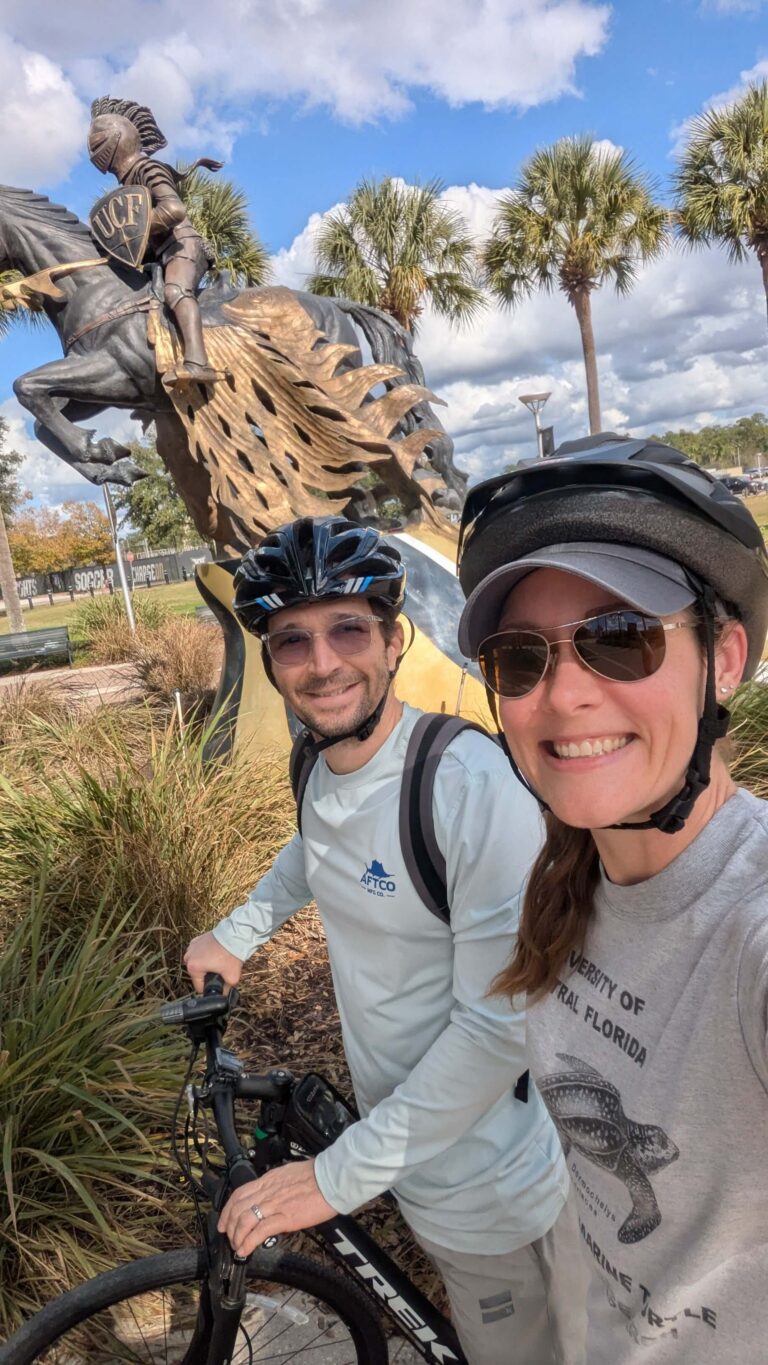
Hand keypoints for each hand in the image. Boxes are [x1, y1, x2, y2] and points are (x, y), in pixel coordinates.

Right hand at [183, 931, 242, 993]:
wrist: (235, 935)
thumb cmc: (231, 955)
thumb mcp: (232, 978)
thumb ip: (226, 989)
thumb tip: (224, 994)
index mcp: (193, 967)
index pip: (199, 987)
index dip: (210, 987)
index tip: (219, 981)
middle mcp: (188, 957)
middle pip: (198, 975)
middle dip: (208, 975)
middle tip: (220, 969)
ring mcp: (191, 947)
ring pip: (198, 964)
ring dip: (206, 964)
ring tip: (219, 960)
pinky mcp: (196, 940)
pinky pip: (199, 953)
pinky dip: (206, 954)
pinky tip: (216, 953)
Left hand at [218, 1160, 336, 1255]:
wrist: (332, 1179)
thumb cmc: (317, 1176)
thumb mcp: (289, 1175)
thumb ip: (277, 1185)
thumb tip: (273, 1196)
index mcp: (268, 1180)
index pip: (239, 1194)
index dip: (227, 1210)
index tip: (224, 1222)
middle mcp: (267, 1191)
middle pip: (237, 1209)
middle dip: (230, 1227)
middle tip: (230, 1239)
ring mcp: (275, 1204)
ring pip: (244, 1221)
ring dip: (237, 1237)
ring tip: (238, 1248)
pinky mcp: (285, 1217)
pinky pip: (260, 1231)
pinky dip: (248, 1243)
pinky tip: (245, 1251)